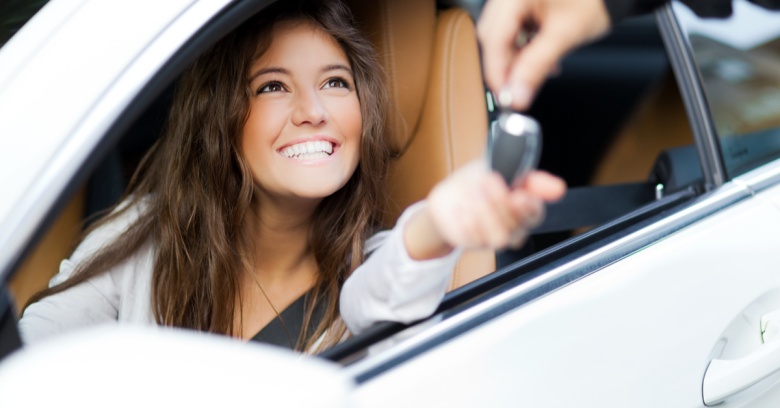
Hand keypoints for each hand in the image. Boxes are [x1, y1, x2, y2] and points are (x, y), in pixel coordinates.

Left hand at [404, 161, 565, 259]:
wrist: (450, 194)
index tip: (518, 194)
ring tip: (473, 193)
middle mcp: (512, 228)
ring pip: (498, 237)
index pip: (535, 214)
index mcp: (525, 209)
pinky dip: (465, 219)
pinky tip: (460, 206)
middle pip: (515, 226)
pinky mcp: (470, 242)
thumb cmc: (480, 181)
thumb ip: (531, 179)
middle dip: (500, 202)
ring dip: (485, 212)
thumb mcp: (503, 168)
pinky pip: (472, 238)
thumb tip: (558, 188)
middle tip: (488, 181)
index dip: (529, 207)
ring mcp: (491, 238)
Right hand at [477, 0, 610, 109]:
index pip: (493, 38)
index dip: (497, 72)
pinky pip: (513, 31)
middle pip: (493, 38)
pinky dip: (522, 49)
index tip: (506, 97)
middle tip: (516, 91)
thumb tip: (517, 95)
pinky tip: (536, 59)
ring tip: (532, 75)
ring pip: (502, 37)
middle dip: (504, 67)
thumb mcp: (564, 35)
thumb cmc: (595, 0)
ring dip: (514, 60)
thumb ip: (536, 67)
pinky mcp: (523, 4)